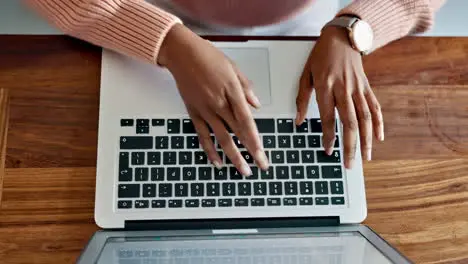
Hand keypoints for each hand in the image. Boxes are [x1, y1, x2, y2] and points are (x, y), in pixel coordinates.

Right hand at [158, 24, 268, 175]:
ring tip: (243, 170)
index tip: (262, 153)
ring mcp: (205, 110)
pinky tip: (217, 162)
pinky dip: (210, 150)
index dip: (255, 139)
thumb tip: (256, 104)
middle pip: (238, 133)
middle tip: (260, 166)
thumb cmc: (208, 57)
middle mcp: (219, 104)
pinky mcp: (194, 112)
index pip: (247, 121)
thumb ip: (246, 88)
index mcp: (232, 92)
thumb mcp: (233, 67)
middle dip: (251, 152)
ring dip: (233, 156)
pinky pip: (203, 135)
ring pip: (221, 138)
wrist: (182, 54)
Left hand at [296, 27, 383, 168]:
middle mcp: (344, 89)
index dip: (328, 136)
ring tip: (366, 157)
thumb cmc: (321, 56)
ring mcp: (358, 89)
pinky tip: (378, 138)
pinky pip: (375, 107)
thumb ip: (301, 99)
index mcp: (326, 87)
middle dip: (350, 146)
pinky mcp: (367, 87)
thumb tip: (296, 121)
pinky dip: (378, 123)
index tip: (328, 151)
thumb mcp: (306, 74)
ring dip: (366, 140)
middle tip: (349, 164)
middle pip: (349, 122)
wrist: (343, 37)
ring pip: (365, 118)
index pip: (328, 117)